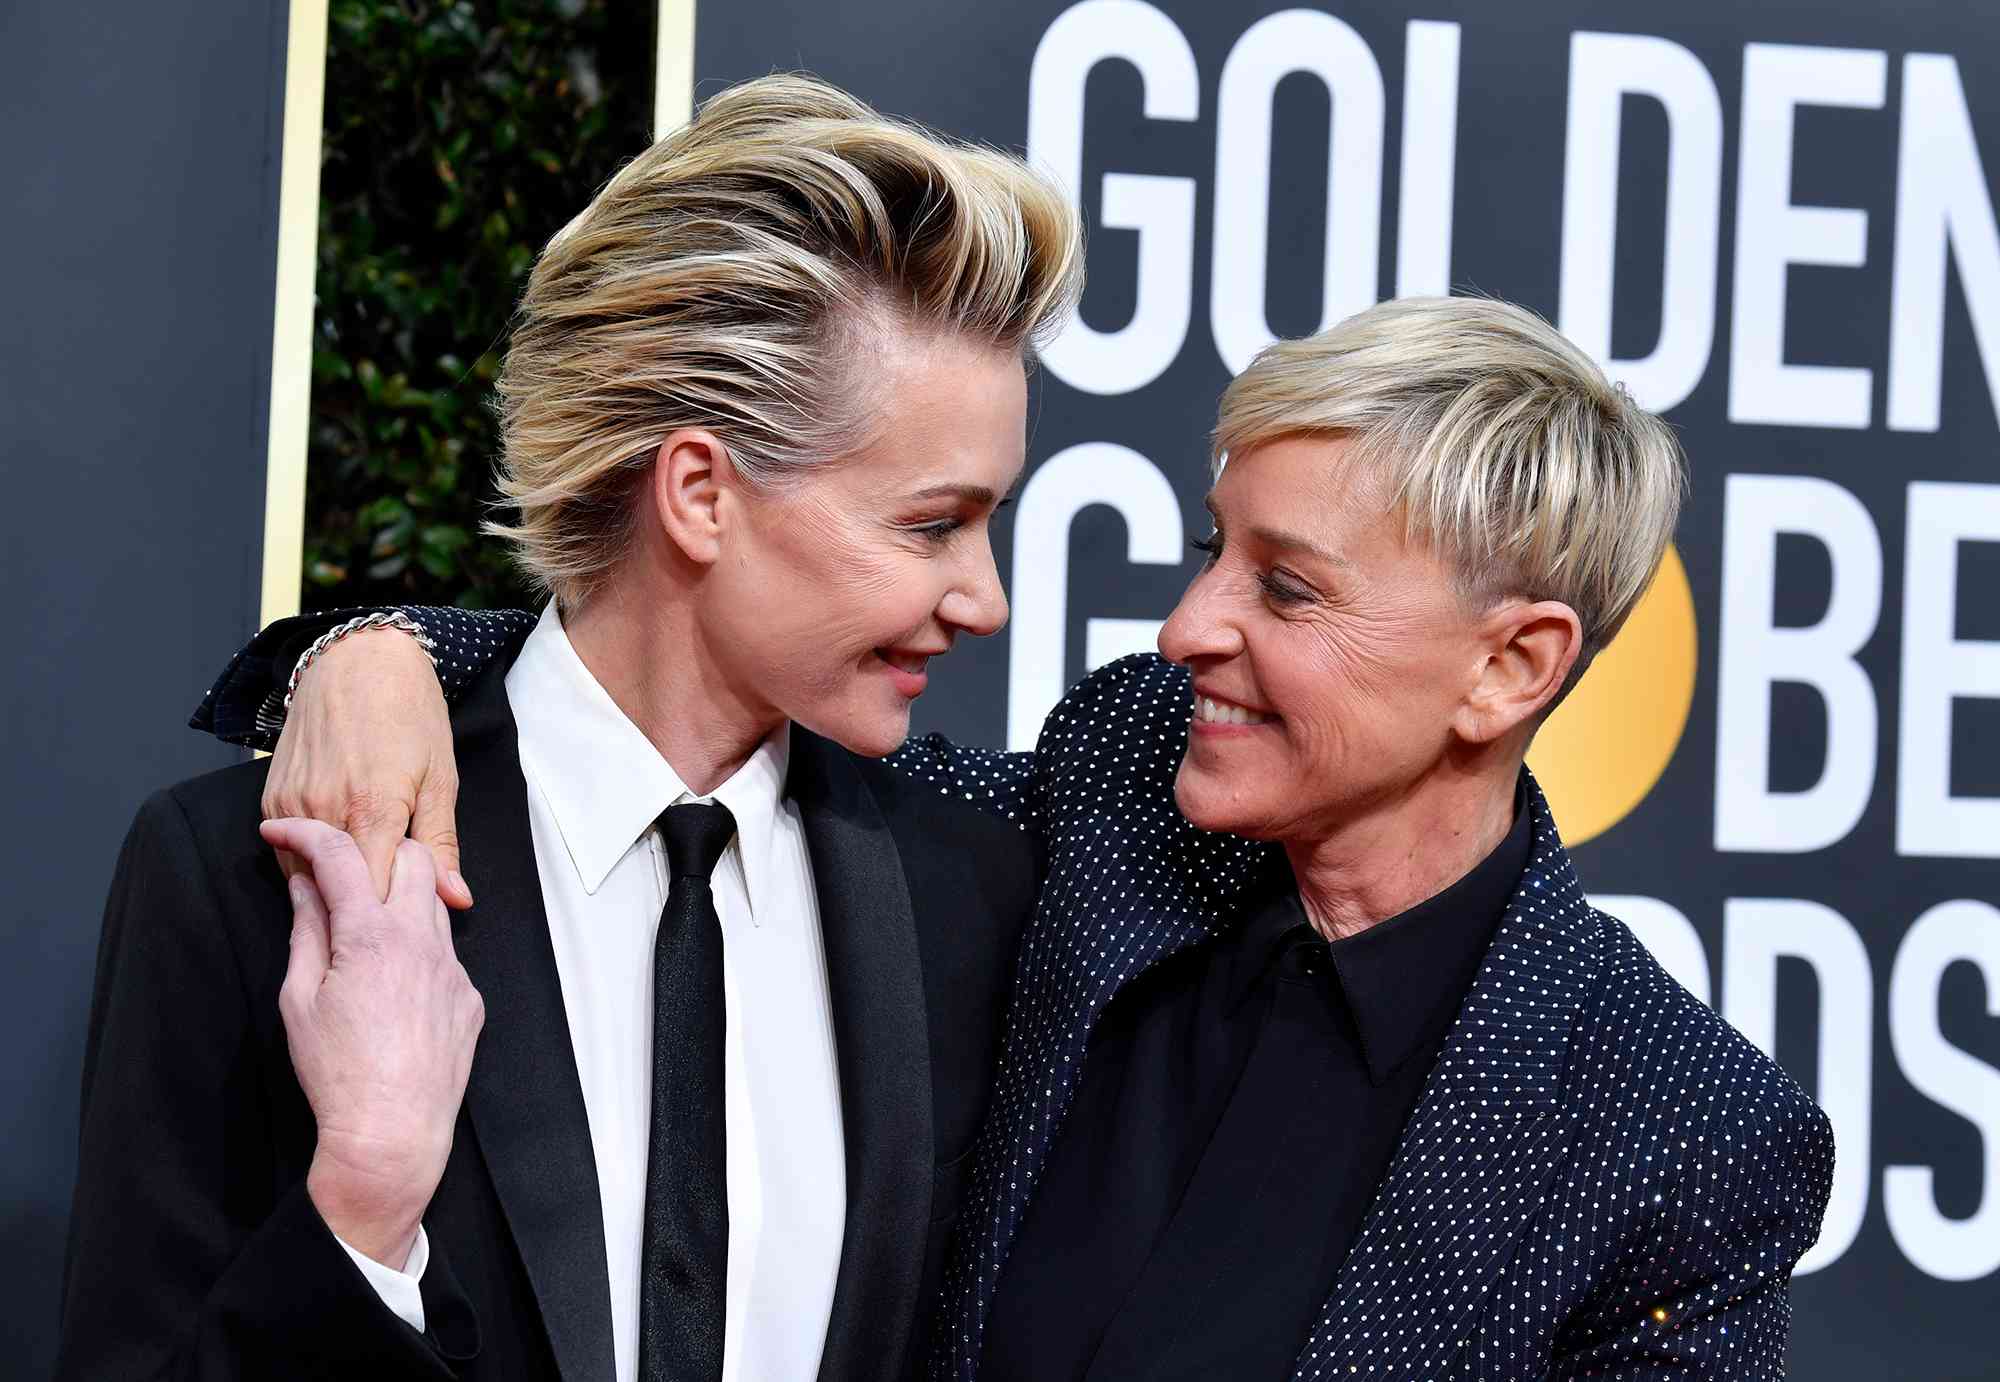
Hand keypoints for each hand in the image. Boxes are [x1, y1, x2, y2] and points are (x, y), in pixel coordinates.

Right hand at [262, 626, 472, 907]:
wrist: (357, 662)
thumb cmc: (409, 715)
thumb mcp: (441, 779)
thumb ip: (441, 845)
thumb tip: (456, 899)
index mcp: (374, 808)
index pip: (373, 893)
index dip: (390, 916)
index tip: (407, 925)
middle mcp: (324, 810)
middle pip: (335, 889)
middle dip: (362, 908)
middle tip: (389, 914)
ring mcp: (291, 804)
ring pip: (305, 875)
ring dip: (332, 887)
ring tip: (364, 888)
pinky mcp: (271, 798)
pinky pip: (286, 851)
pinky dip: (309, 863)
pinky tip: (337, 860)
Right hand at [262, 818, 484, 1268]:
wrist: (392, 1133)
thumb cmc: (337, 1073)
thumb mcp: (300, 999)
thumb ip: (307, 932)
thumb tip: (304, 888)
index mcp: (371, 936)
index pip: (339, 855)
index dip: (304, 833)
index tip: (278, 831)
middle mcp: (421, 940)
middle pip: (409, 856)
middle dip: (371, 848)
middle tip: (335, 872)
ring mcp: (452, 968)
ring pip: (433, 902)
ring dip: (398, 897)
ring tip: (361, 927)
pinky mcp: (468, 997)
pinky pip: (445, 953)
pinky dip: (416, 949)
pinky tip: (391, 982)